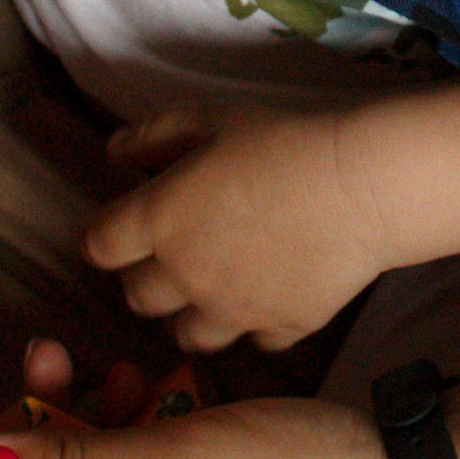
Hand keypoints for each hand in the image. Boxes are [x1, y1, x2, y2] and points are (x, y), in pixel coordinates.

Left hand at [87, 83, 459, 352]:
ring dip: (192, 313)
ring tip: (217, 286)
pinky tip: (273, 292)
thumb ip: (153, 134)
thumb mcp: (211, 117)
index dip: (109, 237)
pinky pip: (254, 341)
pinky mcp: (279, 328)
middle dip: (148, 277)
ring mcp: (231, 311)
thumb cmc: (283, 139)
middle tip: (177, 251)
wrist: (360, 184)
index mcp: (159, 220)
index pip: (99, 247)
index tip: (128, 227)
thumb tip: (115, 153)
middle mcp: (184, 276)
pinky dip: (257, 323)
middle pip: (137, 297)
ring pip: (186, 336)